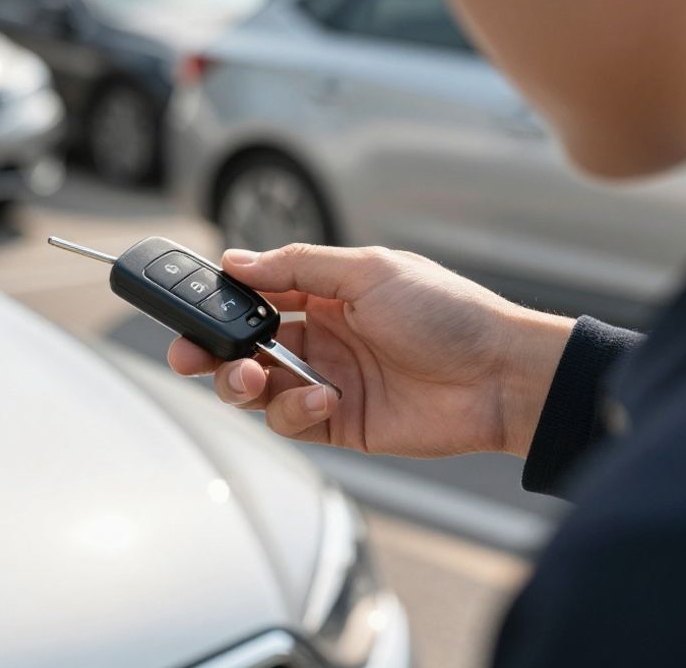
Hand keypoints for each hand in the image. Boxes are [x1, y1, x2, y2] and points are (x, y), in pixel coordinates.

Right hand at [168, 244, 574, 457]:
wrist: (498, 377)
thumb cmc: (447, 313)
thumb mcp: (369, 270)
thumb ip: (297, 267)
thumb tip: (237, 261)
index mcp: (325, 293)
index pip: (255, 295)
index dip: (219, 301)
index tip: (187, 305)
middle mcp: (320, 336)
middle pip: (243, 346)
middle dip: (209, 351)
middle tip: (187, 354)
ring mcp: (327, 381)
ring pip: (257, 388)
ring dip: (241, 383)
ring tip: (250, 378)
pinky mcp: (340, 424)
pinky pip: (292, 421)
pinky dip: (292, 411)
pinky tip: (320, 400)